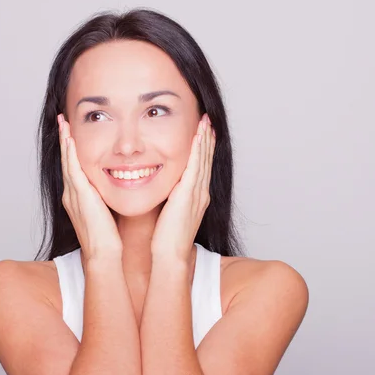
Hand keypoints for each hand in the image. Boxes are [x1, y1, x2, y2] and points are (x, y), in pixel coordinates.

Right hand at [58, 114, 122, 262]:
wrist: (103, 253)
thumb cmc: (107, 238)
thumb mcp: (105, 211)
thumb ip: (105, 198)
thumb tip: (119, 186)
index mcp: (77, 197)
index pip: (73, 167)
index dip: (71, 149)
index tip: (71, 132)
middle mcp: (71, 193)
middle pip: (66, 160)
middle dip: (64, 139)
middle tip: (62, 120)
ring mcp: (73, 194)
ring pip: (67, 160)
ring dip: (65, 140)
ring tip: (62, 122)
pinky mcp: (79, 196)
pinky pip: (73, 169)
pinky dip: (70, 153)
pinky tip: (71, 139)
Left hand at [150, 113, 215, 261]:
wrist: (170, 254)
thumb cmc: (167, 239)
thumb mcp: (170, 213)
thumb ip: (171, 200)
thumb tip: (165, 190)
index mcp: (196, 197)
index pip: (201, 167)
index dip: (204, 149)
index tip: (204, 133)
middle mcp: (201, 193)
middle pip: (206, 160)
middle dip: (208, 139)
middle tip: (209, 120)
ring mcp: (197, 193)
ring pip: (203, 160)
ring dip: (205, 139)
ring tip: (206, 122)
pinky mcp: (189, 194)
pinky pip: (195, 167)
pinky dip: (197, 151)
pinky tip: (198, 136)